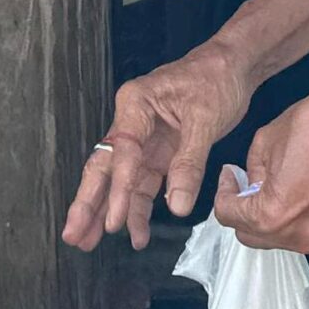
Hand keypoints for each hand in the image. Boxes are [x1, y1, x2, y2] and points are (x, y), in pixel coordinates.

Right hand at [64, 43, 255, 250]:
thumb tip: (177, 204)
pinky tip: (134, 231)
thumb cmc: (216, 77)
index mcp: (136, 104)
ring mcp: (145, 139)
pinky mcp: (160, 151)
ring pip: (120, 180)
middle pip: (105, 167)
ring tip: (90, 242)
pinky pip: (144, 183)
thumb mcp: (205, 120)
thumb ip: (189, 163)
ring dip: (109, 211)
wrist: (234, 66)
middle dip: (88, 203)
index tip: (114, 221)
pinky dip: (138, 207)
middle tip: (73, 234)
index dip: (118, 189)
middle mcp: (133, 122)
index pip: (122, 152)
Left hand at [216, 75, 308, 254]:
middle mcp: (299, 238)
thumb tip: (253, 185)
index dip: (225, 192)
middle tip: (250, 184)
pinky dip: (307, 217)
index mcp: (272, 215)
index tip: (231, 175)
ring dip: (277, 217)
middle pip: (255, 235)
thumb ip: (252, 170)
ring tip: (285, 185)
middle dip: (247, 211)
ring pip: (286, 236)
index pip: (229, 216)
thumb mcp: (268, 137)